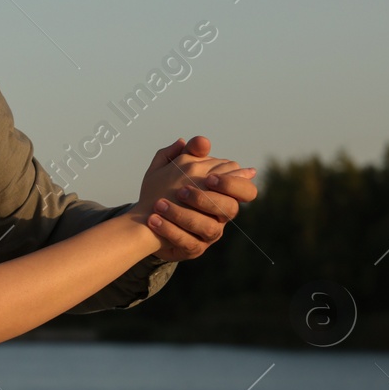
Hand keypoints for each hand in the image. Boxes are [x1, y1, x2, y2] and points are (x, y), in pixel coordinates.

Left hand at [130, 136, 257, 261]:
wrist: (144, 221)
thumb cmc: (162, 192)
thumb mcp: (168, 169)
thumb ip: (184, 154)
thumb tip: (202, 141)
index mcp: (220, 194)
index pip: (244, 189)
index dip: (232, 183)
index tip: (209, 177)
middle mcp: (220, 216)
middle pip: (230, 209)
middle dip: (207, 199)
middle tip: (181, 191)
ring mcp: (208, 234)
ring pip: (208, 228)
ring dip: (183, 215)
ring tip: (159, 205)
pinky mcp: (193, 249)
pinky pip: (187, 242)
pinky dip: (170, 230)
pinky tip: (154, 220)